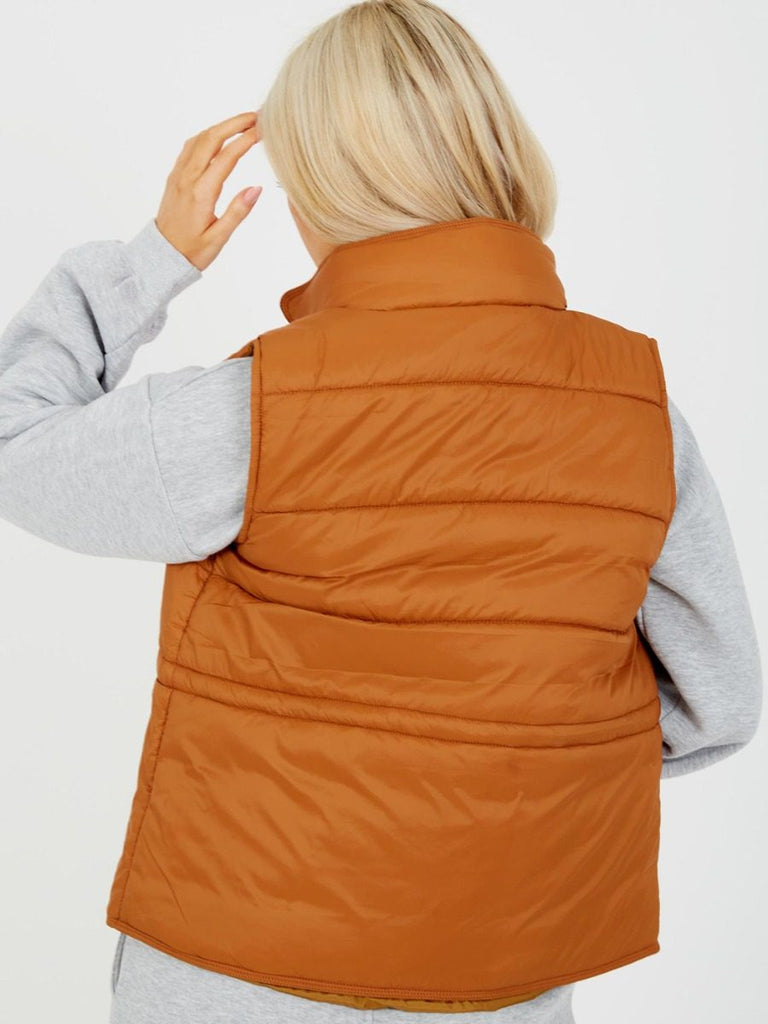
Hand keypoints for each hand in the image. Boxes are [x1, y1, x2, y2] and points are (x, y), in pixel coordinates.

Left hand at [155, 110, 262, 270]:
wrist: (161, 257)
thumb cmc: (191, 252)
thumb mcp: (219, 238)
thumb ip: (237, 212)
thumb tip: (256, 188)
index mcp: (201, 193)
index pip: (227, 156)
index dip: (246, 139)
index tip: (263, 130)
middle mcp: (187, 178)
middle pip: (211, 138)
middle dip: (234, 123)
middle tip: (256, 117)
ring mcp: (178, 175)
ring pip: (199, 139)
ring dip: (221, 127)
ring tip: (242, 123)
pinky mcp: (174, 177)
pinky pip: (190, 148)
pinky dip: (207, 136)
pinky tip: (218, 137)